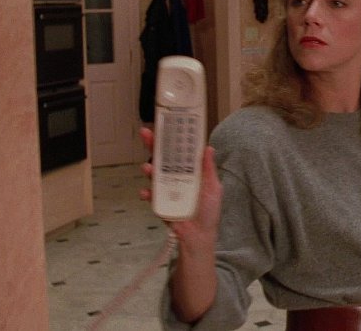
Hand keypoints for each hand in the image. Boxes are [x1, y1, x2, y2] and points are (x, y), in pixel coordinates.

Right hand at [139, 127, 222, 251]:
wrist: (200, 236)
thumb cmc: (209, 211)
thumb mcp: (214, 188)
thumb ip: (208, 169)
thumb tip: (208, 147)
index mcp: (190, 171)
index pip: (180, 151)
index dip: (173, 138)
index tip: (167, 124)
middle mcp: (176, 177)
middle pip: (163, 157)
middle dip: (154, 145)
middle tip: (146, 132)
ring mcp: (166, 189)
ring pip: (154, 174)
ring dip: (149, 169)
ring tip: (148, 167)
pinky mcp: (160, 203)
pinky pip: (151, 196)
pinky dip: (147, 193)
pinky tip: (146, 193)